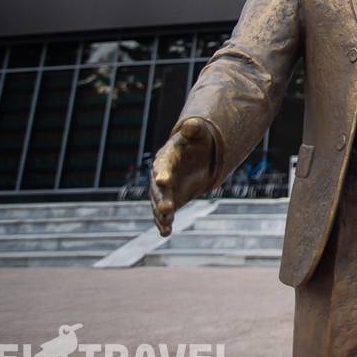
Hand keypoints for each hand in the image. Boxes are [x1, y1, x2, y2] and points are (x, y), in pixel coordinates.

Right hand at [149, 117, 214, 236]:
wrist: (196, 156)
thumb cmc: (196, 142)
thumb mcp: (197, 133)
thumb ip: (194, 129)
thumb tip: (192, 124)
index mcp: (166, 157)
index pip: (163, 165)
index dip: (163, 172)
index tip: (163, 180)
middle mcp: (161, 175)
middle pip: (159, 189)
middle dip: (162, 199)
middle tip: (166, 209)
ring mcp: (164, 190)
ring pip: (159, 204)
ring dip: (161, 215)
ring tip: (165, 225)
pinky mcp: (171, 201)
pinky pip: (165, 214)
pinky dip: (164, 223)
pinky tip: (166, 233)